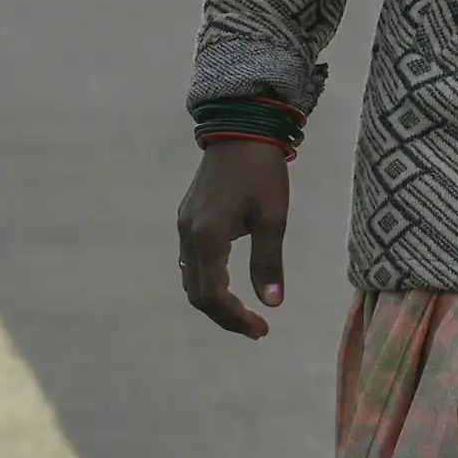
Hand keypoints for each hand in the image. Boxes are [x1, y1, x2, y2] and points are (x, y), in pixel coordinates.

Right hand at [175, 142, 290, 337]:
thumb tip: (272, 304)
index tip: (262, 329)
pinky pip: (191, 260)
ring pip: (191, 278)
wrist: (241, 128)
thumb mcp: (272, 217)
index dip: (235, 318)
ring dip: (215, 301)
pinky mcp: (188, 216)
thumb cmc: (262, 171)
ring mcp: (185, 224)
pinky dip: (208, 281)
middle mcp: (189, 234)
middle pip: (197, 293)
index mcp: (208, 236)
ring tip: (244, 312)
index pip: (214, 295)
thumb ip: (268, 262)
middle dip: (225, 316)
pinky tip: (229, 282)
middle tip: (255, 329)